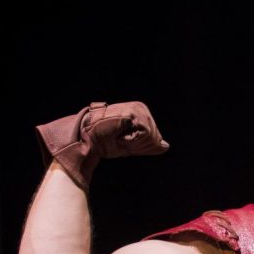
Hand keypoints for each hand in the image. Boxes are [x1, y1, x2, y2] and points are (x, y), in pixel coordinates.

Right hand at [36, 101, 168, 189]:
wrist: (87, 139)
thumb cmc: (105, 142)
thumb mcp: (131, 146)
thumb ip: (148, 145)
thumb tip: (166, 145)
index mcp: (141, 113)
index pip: (154, 136)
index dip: (142, 146)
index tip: (123, 140)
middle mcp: (141, 107)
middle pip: (155, 136)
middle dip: (139, 145)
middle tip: (120, 139)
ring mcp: (137, 108)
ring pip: (151, 136)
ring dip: (135, 143)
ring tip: (119, 136)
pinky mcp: (133, 112)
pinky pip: (145, 134)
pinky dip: (133, 140)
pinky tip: (120, 135)